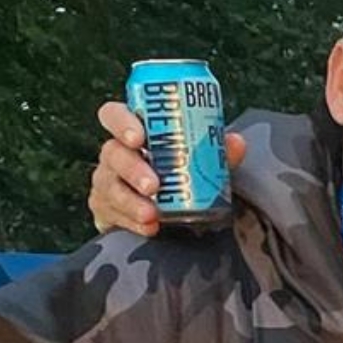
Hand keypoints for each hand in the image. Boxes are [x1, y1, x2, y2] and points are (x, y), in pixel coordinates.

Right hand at [91, 100, 246, 234]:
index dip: (121, 122)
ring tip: (151, 213)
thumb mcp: (196, 158)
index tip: (138, 138)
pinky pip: (115, 214)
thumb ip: (216, 150)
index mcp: (134, 131)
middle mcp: (115, 153)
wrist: (161, 209)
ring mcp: (107, 180)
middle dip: (132, 169)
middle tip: (153, 185)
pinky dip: (133, 222)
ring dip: (131, 201)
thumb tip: (236, 142)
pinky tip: (149, 227)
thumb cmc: (176, 170)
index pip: (114, 115)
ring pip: (110, 186)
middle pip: (113, 153)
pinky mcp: (106, 208)